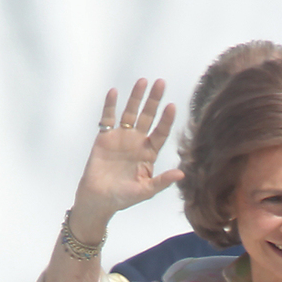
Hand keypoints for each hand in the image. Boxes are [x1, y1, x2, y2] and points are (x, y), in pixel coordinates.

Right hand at [71, 78, 182, 236]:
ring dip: (136, 97)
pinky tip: (114, 92)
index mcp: (149, 154)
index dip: (166, 120)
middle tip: (161, 83)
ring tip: (143, 81)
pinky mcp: (105, 137)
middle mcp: (137, 142)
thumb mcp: (146, 191)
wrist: (99, 199)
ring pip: (130, 113)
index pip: (160, 133)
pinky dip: (110, 105)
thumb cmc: (123, 198)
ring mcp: (121, 137)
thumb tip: (181, 174)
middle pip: (148, 117)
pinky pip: (108, 118)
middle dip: (154, 100)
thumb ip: (162, 181)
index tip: (172, 106)